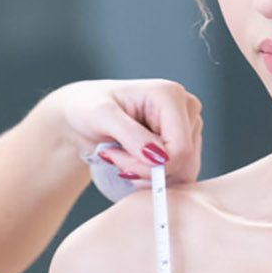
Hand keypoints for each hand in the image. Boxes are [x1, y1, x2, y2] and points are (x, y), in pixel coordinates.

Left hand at [47, 79, 202, 186]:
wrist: (83, 112)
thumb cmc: (88, 106)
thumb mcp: (101, 116)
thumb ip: (131, 135)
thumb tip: (159, 158)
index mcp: (171, 95)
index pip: (181, 148)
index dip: (153, 167)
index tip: (120, 164)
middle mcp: (187, 108)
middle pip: (184, 161)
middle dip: (147, 171)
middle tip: (116, 160)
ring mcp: (188, 126)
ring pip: (183, 171)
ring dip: (148, 175)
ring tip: (121, 158)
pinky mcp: (184, 142)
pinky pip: (179, 174)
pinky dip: (154, 177)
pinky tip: (133, 163)